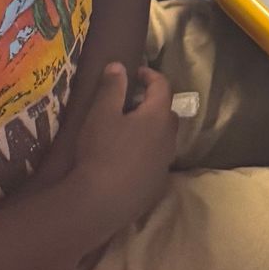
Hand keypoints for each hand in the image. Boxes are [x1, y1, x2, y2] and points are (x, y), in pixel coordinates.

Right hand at [65, 62, 175, 233]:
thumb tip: (119, 66)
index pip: (163, 86)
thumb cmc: (101, 151)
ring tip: (128, 132)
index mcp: (158, 117)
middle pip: (167, 114)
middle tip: (131, 103)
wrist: (99, 203)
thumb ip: (112, 87)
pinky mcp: (157, 185)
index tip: (136, 73)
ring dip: (151, 131)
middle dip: (153, 104)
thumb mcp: (101, 114)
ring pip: (163, 139)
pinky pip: (156, 161)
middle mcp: (169, 139)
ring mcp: (165, 164)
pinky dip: (146, 154)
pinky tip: (127, 160)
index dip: (150, 75)